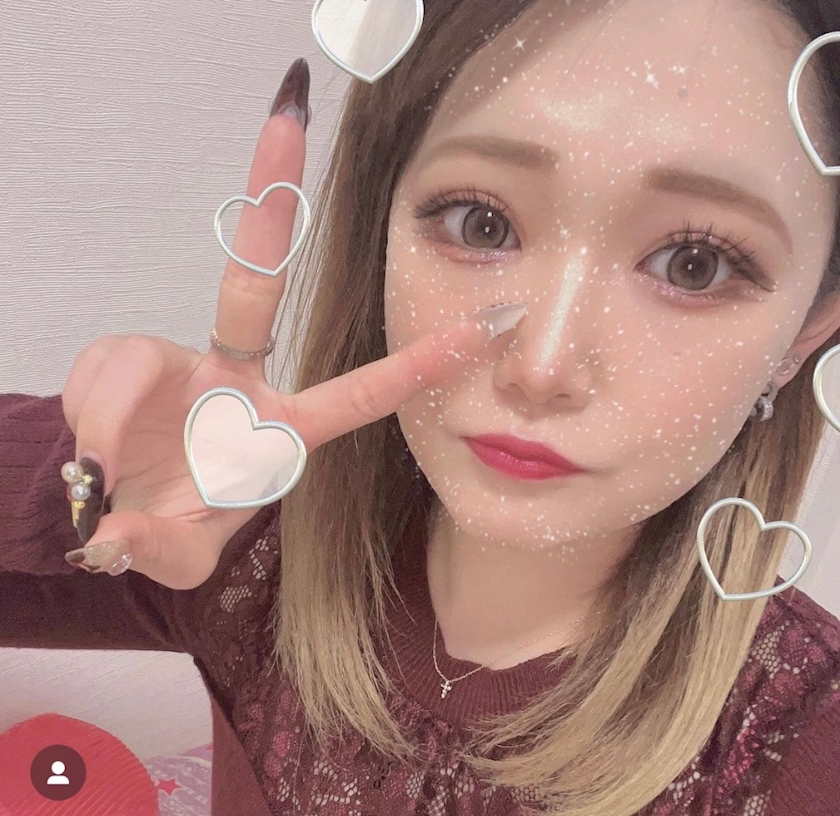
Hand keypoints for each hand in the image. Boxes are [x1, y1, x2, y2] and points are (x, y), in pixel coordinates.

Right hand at [61, 65, 523, 589]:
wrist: (110, 509)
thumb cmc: (172, 526)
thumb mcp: (181, 555)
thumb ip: (158, 547)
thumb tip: (110, 532)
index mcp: (281, 431)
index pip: (359, 393)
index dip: (416, 366)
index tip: (484, 326)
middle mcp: (239, 380)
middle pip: (255, 282)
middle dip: (270, 198)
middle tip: (287, 112)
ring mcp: (183, 361)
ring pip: (143, 357)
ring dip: (110, 418)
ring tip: (103, 475)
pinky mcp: (127, 356)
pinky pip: (104, 370)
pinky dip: (88, 415)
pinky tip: (92, 454)